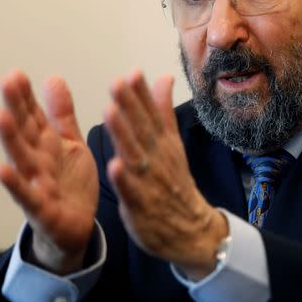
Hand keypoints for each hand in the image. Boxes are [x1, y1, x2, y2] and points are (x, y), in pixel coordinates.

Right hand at [0, 70, 97, 274]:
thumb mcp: (70, 143)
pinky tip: (1, 169)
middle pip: (24, 131)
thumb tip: (52, 78)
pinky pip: (26, 195)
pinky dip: (13, 183)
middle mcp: (37, 161)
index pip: (33, 116)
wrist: (76, 228)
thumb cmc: (70, 184)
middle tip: (7, 82)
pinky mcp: (41, 209)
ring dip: (10, 137)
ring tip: (0, 115)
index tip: (16, 74)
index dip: (25, 96)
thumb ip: (61, 114)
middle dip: (16, 107)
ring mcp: (36, 184)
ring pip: (21, 157)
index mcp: (46, 145)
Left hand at [104, 71, 227, 279]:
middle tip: (117, 84)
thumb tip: (164, 77)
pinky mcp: (140, 205)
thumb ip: (163, 110)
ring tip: (110, 112)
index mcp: (162, 142)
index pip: (152, 113)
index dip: (141, 93)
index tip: (132, 72)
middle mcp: (156, 158)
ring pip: (134, 155)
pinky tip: (113, 165)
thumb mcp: (171, 143)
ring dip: (123, 134)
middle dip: (130, 106)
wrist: (191, 229)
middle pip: (142, 129)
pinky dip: (123, 179)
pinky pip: (131, 191)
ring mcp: (149, 181)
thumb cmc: (174, 182)